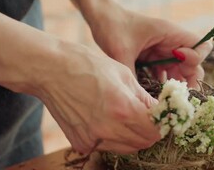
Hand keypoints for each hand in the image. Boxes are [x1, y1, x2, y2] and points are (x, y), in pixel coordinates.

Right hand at [34, 41, 159, 153]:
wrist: (51, 70)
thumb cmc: (87, 65)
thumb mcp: (123, 74)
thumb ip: (143, 97)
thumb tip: (158, 110)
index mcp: (123, 109)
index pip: (156, 131)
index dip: (162, 123)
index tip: (162, 116)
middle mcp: (109, 130)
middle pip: (143, 143)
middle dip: (150, 130)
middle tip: (147, 116)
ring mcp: (92, 140)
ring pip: (126, 148)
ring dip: (133, 136)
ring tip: (126, 116)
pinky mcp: (80, 143)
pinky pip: (106, 146)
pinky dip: (112, 137)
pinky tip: (105, 118)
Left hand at [89, 5, 212, 87]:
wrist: (100, 17)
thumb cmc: (112, 27)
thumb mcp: (121, 52)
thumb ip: (132, 74)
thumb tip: (138, 99)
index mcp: (170, 33)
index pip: (199, 46)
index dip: (194, 58)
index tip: (177, 65)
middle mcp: (171, 42)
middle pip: (193, 63)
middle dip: (189, 79)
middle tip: (177, 97)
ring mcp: (163, 50)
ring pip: (180, 70)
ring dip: (176, 85)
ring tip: (167, 101)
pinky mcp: (154, 57)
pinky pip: (166, 73)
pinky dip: (163, 84)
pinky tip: (155, 95)